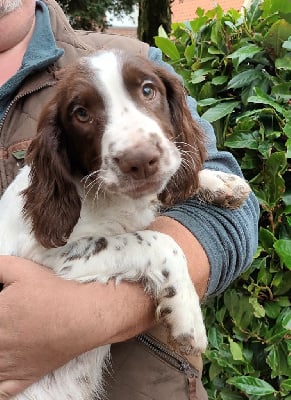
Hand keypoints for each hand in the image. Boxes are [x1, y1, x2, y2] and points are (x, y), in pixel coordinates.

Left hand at [0, 255, 154, 398]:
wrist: (85, 315)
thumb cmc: (55, 294)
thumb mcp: (21, 269)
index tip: (3, 305)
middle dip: (0, 325)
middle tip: (10, 317)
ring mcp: (8, 367)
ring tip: (10, 338)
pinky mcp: (23, 378)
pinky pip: (0, 392)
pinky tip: (5, 366)